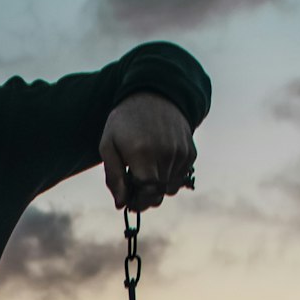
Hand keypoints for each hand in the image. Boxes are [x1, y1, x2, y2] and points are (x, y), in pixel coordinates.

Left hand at [99, 91, 196, 209]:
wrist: (154, 94)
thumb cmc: (125, 122)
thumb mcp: (108, 145)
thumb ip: (113, 177)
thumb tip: (121, 204)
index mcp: (143, 153)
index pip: (146, 193)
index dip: (137, 202)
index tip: (128, 202)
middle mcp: (166, 154)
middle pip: (158, 194)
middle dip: (144, 198)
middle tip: (133, 188)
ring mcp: (181, 153)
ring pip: (170, 189)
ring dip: (157, 188)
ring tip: (145, 171)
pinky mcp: (191, 152)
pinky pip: (181, 178)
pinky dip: (169, 177)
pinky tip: (158, 162)